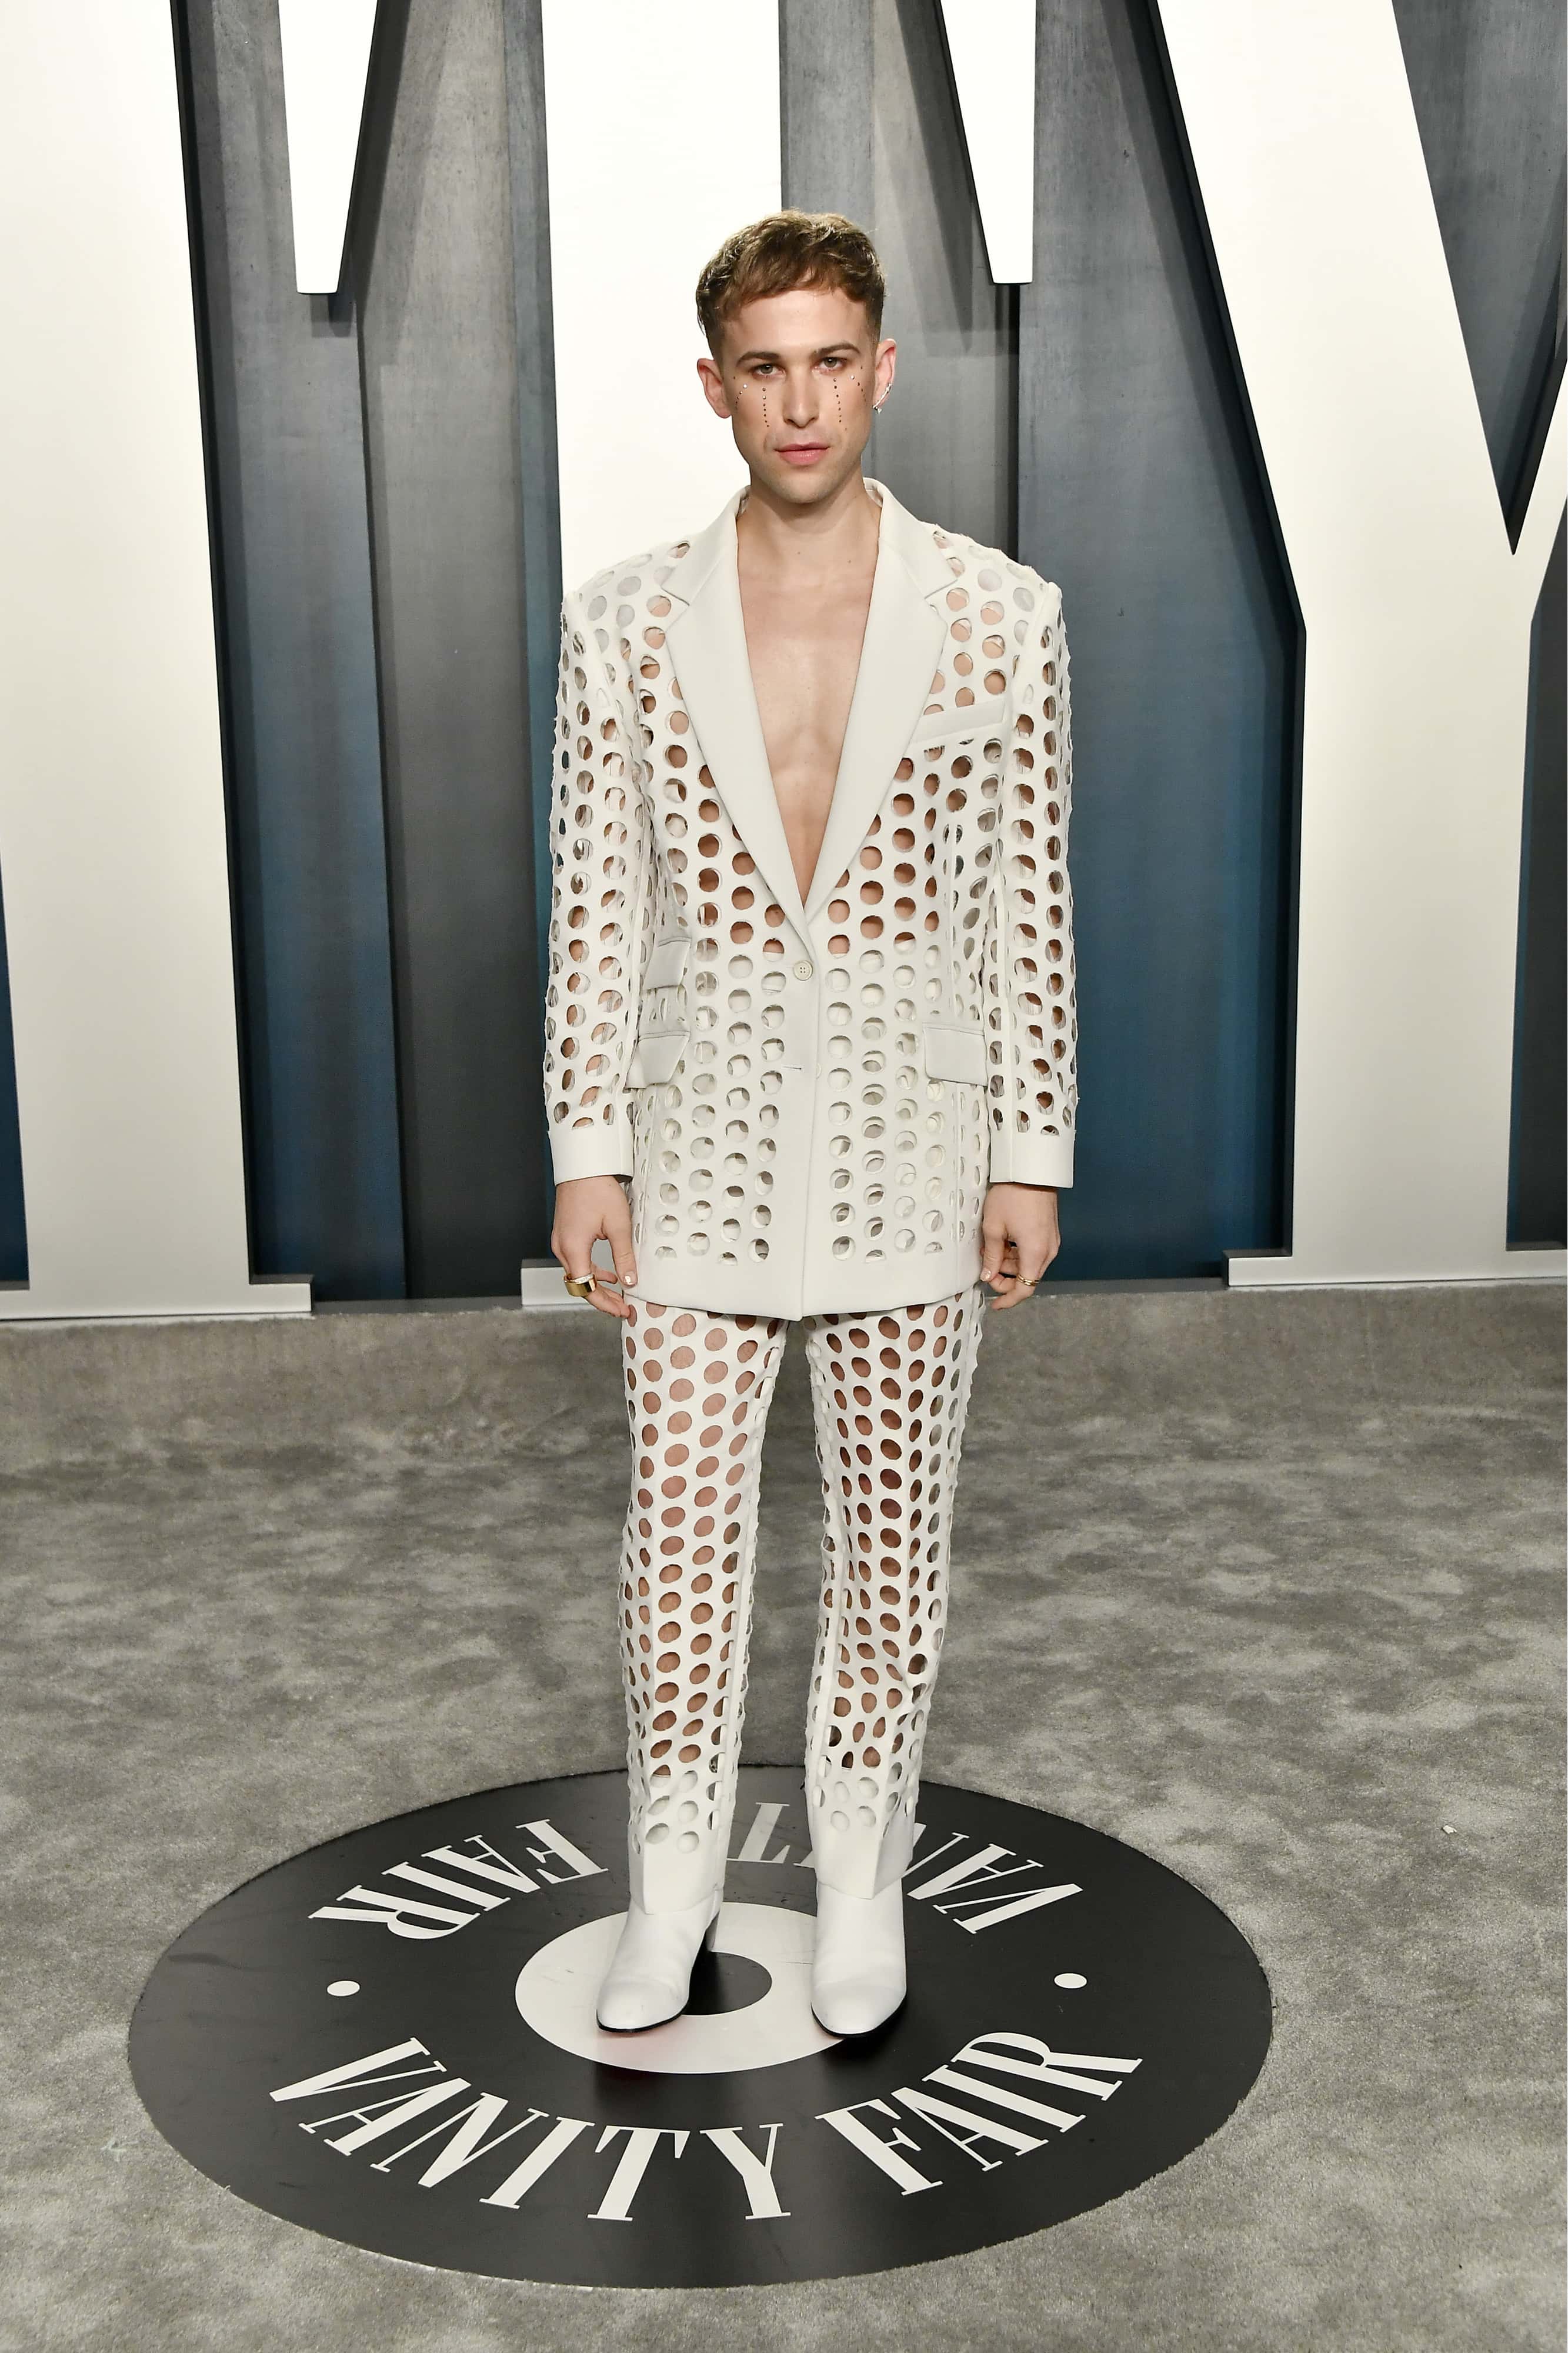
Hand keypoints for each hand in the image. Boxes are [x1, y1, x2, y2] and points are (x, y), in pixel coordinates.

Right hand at [551, 1175, 636, 1319]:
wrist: (582, 1166)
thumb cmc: (597, 1189)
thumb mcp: (618, 1225)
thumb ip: (624, 1256)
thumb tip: (630, 1280)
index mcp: (573, 1248)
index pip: (586, 1288)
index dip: (604, 1303)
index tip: (621, 1309)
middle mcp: (562, 1248)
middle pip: (579, 1285)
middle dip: (602, 1298)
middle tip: (623, 1306)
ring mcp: (560, 1241)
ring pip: (577, 1274)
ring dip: (597, 1285)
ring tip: (619, 1292)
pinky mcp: (564, 1235)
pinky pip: (576, 1262)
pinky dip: (591, 1271)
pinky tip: (607, 1273)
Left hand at [979, 1183, 1059, 1309]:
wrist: (1031, 1169)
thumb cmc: (1012, 1196)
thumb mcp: (993, 1228)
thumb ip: (991, 1256)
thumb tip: (988, 1275)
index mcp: (1035, 1254)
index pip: (1024, 1289)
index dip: (1008, 1299)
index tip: (995, 1304)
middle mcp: (1048, 1251)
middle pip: (1027, 1278)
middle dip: (1006, 1279)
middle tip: (986, 1269)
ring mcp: (1051, 1241)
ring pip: (1029, 1264)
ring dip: (1010, 1264)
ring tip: (991, 1249)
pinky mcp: (1049, 1231)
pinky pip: (1034, 1251)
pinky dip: (1018, 1253)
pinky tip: (1003, 1241)